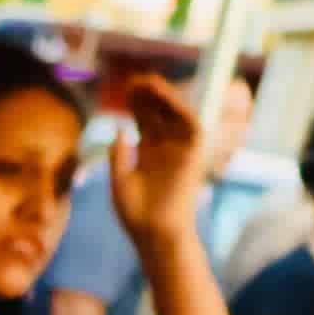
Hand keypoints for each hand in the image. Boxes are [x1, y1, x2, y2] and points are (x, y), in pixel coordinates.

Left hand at [109, 73, 212, 246]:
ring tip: (147, 83)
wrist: (155, 233)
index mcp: (147, 153)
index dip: (136, 105)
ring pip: (174, 115)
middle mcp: (165, 148)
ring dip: (163, 97)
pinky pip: (191, 125)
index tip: (124, 90)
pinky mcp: (194, 155)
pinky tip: (165, 97)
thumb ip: (119, 156)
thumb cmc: (136, 214)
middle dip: (147, 96)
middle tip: (132, 81)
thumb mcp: (120, 181)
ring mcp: (180, 150)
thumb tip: (119, 129)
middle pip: (158, 114)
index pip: (144, 121)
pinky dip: (180, 109)